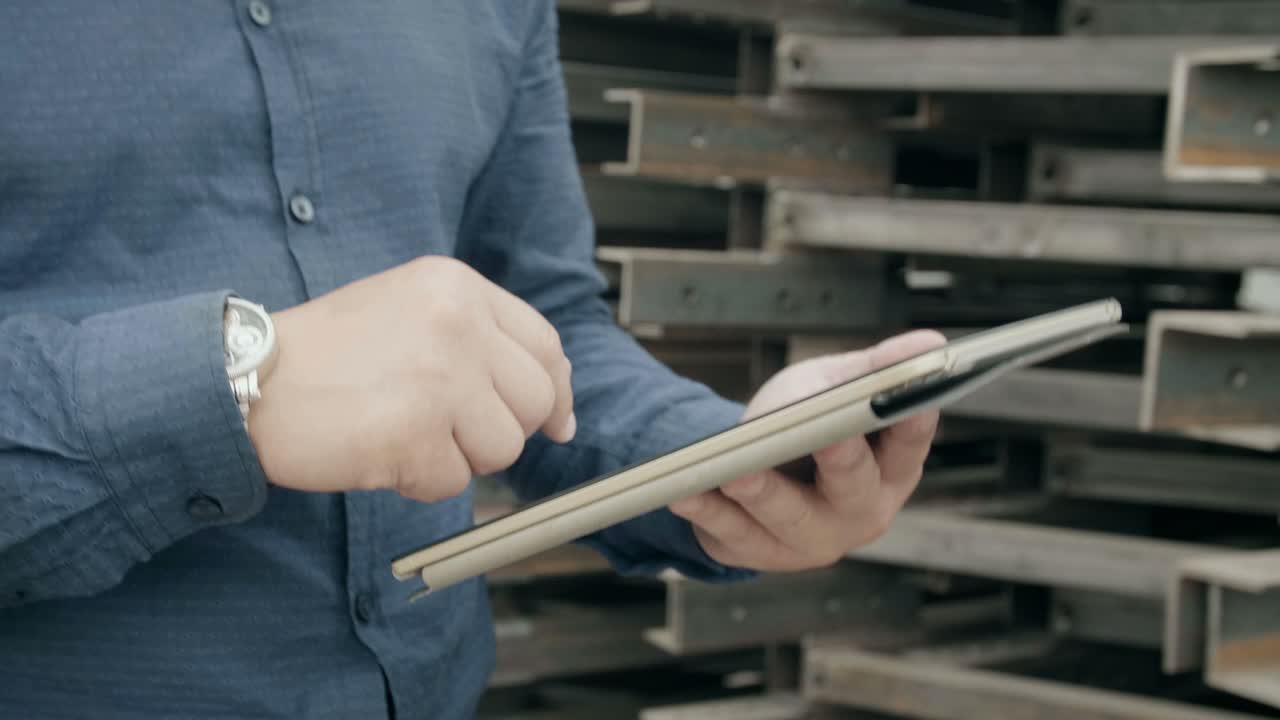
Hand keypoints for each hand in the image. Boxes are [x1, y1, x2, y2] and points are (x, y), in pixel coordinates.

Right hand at [246, 256, 575, 502]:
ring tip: (400, 432)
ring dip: (455, 457)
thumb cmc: (324, 354)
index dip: (556, 391)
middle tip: (446, 430)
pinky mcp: (414, 430)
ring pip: (502, 448)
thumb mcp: (410, 311)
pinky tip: (377, 451)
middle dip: (499, 429)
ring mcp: (439, 376)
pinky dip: (417, 481)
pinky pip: (452, 482)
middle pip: (534, 402)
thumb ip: (480, 341)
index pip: (545, 344)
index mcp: (457, 286)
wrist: (244, 378)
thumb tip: (557, 407)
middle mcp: (457, 322)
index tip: (557, 422)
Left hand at [669, 330, 945, 570]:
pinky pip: (731, 533)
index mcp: (891, 470)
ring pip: (788, 517)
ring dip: (763, 493)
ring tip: (736, 470)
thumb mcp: (838, 386)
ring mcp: (811, 540)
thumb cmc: (808, 424)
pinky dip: (708, 510)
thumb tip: (933, 344)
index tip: (911, 400)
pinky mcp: (760, 553)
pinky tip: (684, 491)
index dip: (913, 424)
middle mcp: (859, 512)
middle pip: (854, 490)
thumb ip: (877, 368)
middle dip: (842, 462)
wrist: (754, 467)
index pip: (910, 446)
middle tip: (829, 437)